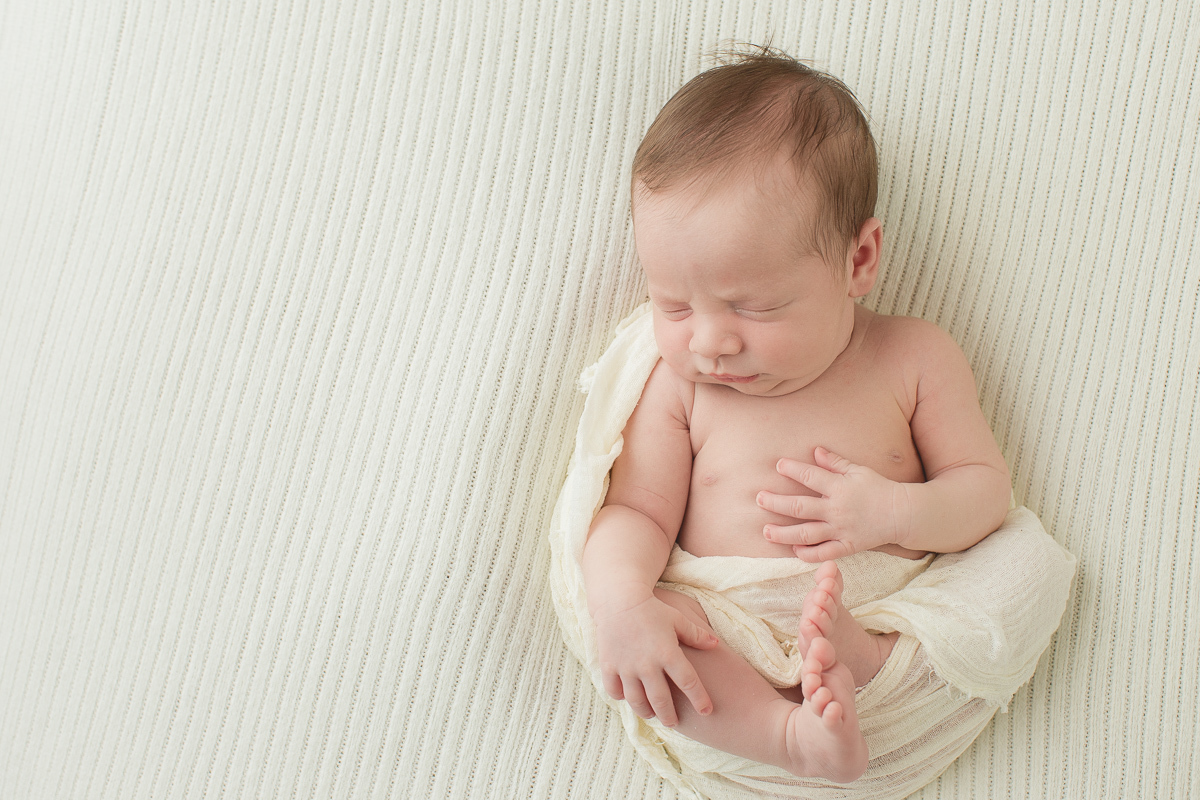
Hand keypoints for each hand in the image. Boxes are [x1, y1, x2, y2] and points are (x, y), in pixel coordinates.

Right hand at [593, 594, 717, 725]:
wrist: (618, 599)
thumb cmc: (652, 609)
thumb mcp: (678, 619)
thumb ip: (697, 635)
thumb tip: (716, 645)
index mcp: (668, 652)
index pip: (688, 682)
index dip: (699, 699)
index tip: (707, 711)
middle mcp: (647, 664)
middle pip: (661, 700)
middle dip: (670, 716)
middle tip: (674, 723)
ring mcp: (626, 666)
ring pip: (637, 701)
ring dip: (646, 712)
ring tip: (653, 715)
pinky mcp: (608, 665)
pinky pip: (615, 691)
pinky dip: (622, 698)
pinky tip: (629, 698)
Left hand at [755, 446, 911, 560]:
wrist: (902, 514)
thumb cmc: (879, 488)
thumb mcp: (859, 470)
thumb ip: (836, 462)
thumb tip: (815, 451)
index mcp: (839, 487)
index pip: (810, 476)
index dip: (793, 469)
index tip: (778, 465)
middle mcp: (836, 509)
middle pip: (799, 507)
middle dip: (776, 503)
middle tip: (759, 499)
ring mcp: (840, 529)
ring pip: (806, 533)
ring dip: (783, 533)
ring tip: (765, 531)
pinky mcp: (847, 546)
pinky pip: (823, 553)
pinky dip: (807, 554)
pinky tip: (793, 550)